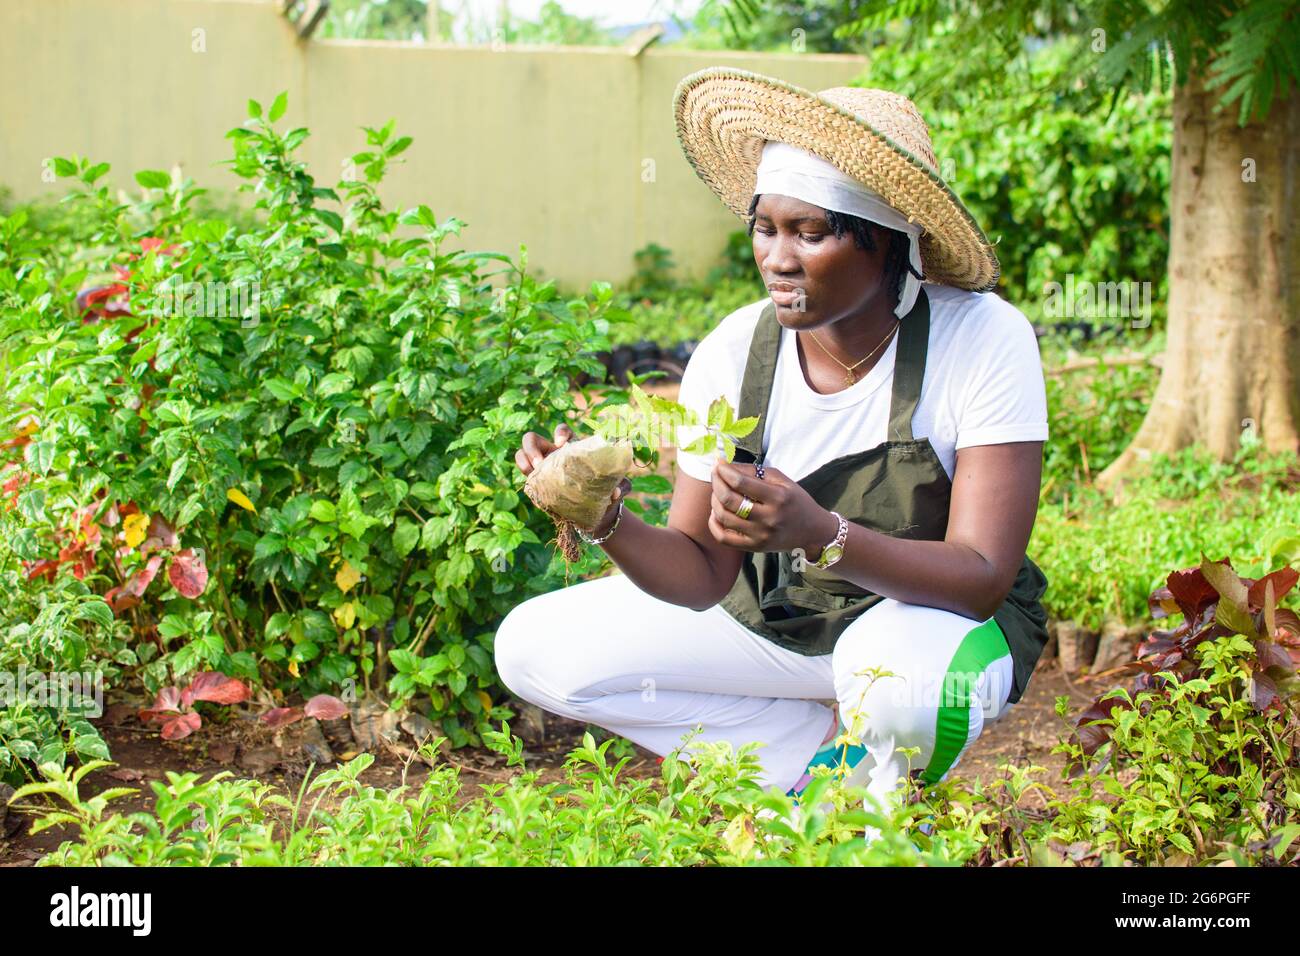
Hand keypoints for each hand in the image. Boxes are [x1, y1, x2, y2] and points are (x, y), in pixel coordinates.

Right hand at [516, 423, 630, 534]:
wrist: (595, 511)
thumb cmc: (606, 490)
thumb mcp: (617, 486)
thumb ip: (622, 485)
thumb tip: (616, 492)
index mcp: (573, 448)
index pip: (562, 431)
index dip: (560, 433)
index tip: (562, 445)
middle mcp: (553, 454)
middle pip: (533, 438)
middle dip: (532, 446)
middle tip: (540, 462)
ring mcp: (542, 466)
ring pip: (523, 452)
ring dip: (524, 458)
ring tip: (533, 470)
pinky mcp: (536, 480)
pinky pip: (524, 470)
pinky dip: (523, 471)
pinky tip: (530, 479)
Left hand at [707, 459, 837, 554]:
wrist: (812, 531)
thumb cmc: (795, 501)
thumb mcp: (782, 480)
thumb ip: (754, 471)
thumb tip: (726, 466)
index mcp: (778, 497)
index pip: (741, 482)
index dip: (724, 471)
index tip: (718, 463)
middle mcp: (768, 518)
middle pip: (729, 499)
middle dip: (717, 482)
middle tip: (716, 474)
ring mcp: (760, 535)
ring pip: (723, 516)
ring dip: (714, 500)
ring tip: (718, 491)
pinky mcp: (754, 547)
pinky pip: (723, 538)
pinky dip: (714, 524)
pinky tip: (716, 513)